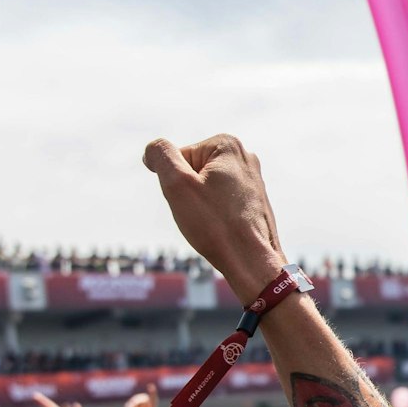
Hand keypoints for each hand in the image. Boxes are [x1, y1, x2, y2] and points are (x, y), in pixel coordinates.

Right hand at [142, 135, 287, 304]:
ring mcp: (252, 179)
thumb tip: (153, 148)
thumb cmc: (215, 225)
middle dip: (190, 194)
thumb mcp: (177, 184)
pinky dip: (216, 216)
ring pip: (206, 190)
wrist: (251, 262)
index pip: (178, 159)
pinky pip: (221, 203)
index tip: (194, 202)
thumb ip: (161, 156)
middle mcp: (244, 156)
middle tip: (203, 214)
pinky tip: (225, 229)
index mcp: (227, 144)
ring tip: (215, 223)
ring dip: (202, 207)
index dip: (176, 184)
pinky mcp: (254, 200)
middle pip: (193, 172)